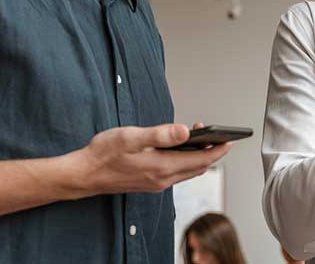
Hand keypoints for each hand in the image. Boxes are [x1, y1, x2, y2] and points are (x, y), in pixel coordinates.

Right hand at [70, 123, 230, 196]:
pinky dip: (185, 161)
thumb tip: (186, 131)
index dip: (218, 149)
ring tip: (200, 137)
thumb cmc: (104, 153)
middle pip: (198, 167)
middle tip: (218, 134)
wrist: (85, 174)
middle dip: (212, 151)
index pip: (201, 160)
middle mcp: (163, 179)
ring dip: (199, 156)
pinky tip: (180, 148)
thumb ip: (160, 134)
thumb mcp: (131, 137)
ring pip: (188, 171)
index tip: (230, 139)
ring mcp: (157, 183)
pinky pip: (177, 173)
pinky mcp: (151, 182)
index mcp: (162, 166)